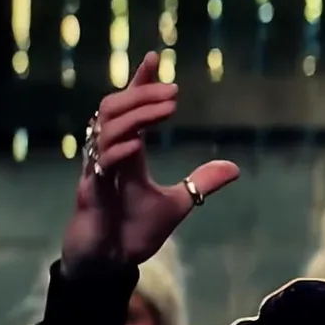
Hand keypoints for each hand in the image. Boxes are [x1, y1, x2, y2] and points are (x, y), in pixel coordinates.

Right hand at [61, 51, 239, 275]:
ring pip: (104, 130)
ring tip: (166, 109)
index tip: (155, 59)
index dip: (140, 83)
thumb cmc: (133, 232)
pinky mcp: (91, 196)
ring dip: (136, 116)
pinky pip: (100, 166)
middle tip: (174, 91)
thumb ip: (201, 183)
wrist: (109, 265)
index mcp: (125, 154)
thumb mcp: (177, 204)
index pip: (130, 109)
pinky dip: (118, 151)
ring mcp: (96, 174)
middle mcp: (106, 156)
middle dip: (141, 94)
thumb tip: (234, 168)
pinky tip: (139, 143)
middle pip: (113, 109)